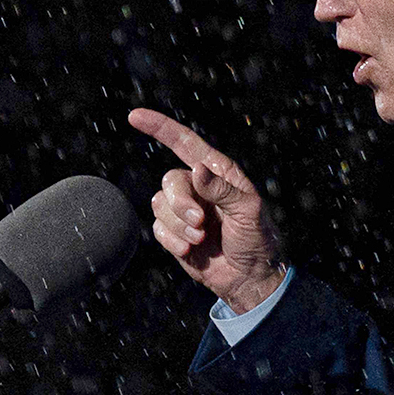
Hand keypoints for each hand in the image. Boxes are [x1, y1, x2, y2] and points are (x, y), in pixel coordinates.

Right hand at [128, 108, 285, 313]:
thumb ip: (222, 189)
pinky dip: (172, 240)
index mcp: (218, 173)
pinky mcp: (175, 233)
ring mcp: (184, 210)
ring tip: (201, 238)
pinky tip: (191, 249)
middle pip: (170, 180)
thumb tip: (197, 170)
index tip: (135, 116)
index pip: (185, 143)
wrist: (249, 278)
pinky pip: (158, 228)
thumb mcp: (249, 210)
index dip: (160, 128)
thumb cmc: (257, 239)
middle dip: (181, 202)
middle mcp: (198, 187)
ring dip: (179, 225)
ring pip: (160, 205)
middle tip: (201, 222)